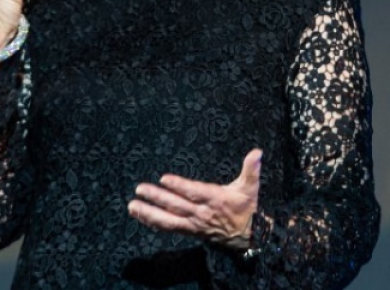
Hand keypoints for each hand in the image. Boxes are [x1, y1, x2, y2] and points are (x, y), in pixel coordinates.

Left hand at [128, 149, 261, 249]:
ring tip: (132, 206)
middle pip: (177, 205)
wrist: (249, 236)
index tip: (164, 179)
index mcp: (216, 199)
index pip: (195, 192)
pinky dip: (154, 222)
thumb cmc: (247, 207)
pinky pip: (169, 227)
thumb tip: (257, 152)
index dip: (180, 186)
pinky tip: (141, 216)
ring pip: (169, 219)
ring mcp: (194, 224)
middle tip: (140, 189)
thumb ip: (251, 169)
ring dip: (149, 213)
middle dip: (157, 197)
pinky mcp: (190, 230)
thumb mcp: (250, 187)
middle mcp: (202, 213)